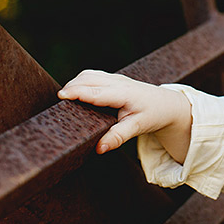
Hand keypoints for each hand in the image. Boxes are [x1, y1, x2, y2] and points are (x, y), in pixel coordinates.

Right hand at [58, 70, 190, 159]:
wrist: (166, 104)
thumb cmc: (153, 115)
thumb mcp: (137, 128)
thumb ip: (118, 137)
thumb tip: (99, 148)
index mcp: (123, 93)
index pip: (96, 91)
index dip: (77, 92)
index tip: (61, 97)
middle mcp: (118, 82)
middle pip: (88, 79)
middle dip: (71, 88)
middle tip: (57, 104)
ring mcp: (115, 78)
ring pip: (88, 75)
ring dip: (75, 84)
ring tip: (64, 100)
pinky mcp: (112, 79)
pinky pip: (92, 76)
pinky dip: (81, 82)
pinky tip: (75, 94)